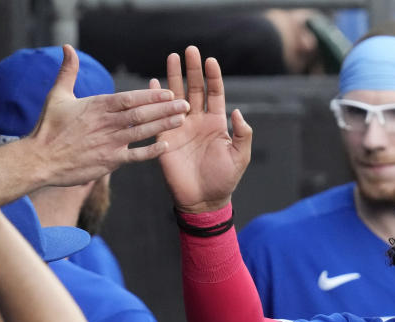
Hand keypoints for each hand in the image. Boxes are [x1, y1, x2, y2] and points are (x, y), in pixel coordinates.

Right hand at [27, 44, 189, 187]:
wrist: (40, 159)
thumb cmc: (48, 127)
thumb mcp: (57, 95)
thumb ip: (68, 71)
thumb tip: (67, 48)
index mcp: (96, 106)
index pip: (129, 98)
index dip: (151, 95)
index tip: (169, 92)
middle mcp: (106, 123)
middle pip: (141, 113)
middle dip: (165, 108)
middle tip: (185, 103)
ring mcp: (109, 142)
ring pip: (142, 132)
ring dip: (164, 125)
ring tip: (182, 119)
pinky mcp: (109, 161)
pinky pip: (135, 156)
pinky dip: (152, 151)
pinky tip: (167, 146)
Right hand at [154, 46, 252, 213]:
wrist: (203, 200)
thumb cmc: (224, 180)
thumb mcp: (239, 157)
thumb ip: (242, 134)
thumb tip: (237, 112)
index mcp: (217, 123)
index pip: (215, 94)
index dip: (213, 77)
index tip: (211, 60)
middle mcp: (198, 121)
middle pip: (194, 89)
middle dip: (192, 70)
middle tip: (190, 49)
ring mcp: (180, 127)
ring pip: (175, 97)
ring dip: (174, 77)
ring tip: (172, 57)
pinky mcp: (165, 137)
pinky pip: (158, 115)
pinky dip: (154, 99)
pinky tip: (152, 83)